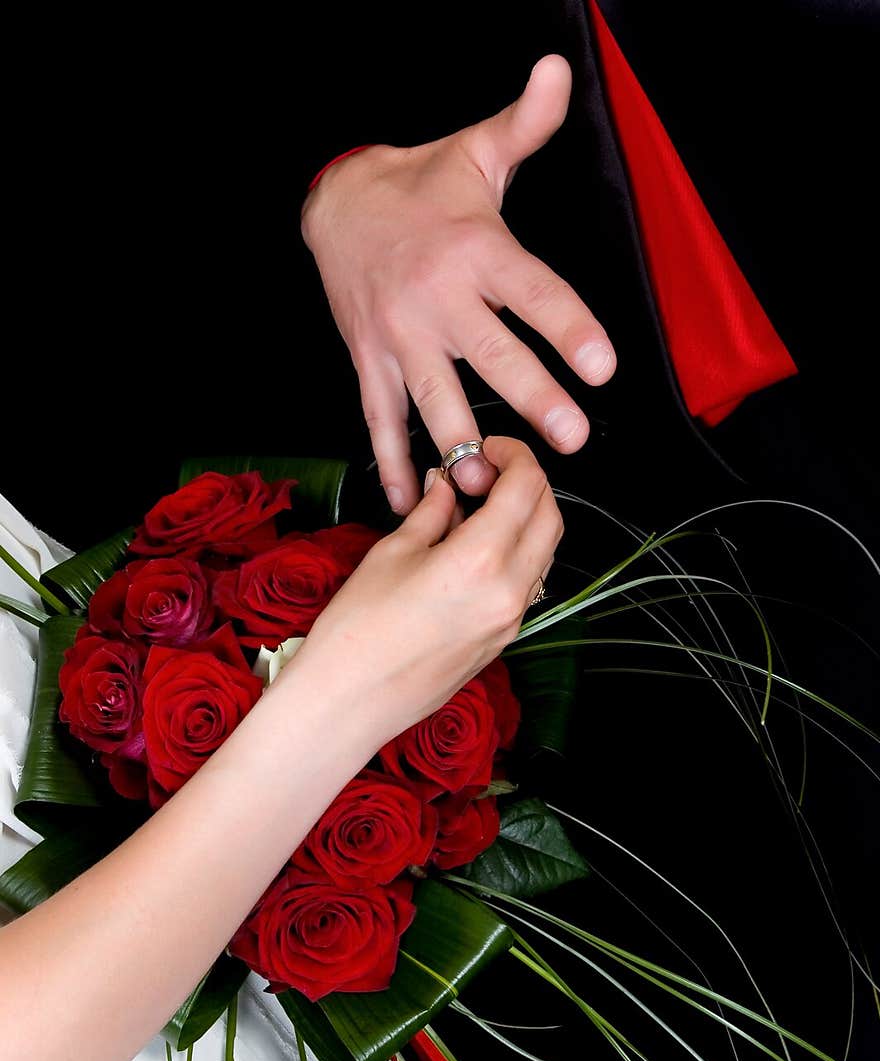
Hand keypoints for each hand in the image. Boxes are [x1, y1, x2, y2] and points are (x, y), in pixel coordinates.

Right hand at [288, 437, 562, 744]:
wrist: (349, 702)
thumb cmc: (358, 631)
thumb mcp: (391, 553)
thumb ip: (432, 512)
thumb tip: (447, 484)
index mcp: (480, 560)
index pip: (526, 487)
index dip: (514, 456)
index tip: (488, 449)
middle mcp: (508, 591)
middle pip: (550, 517)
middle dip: (529, 484)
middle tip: (490, 472)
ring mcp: (511, 621)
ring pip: (545, 553)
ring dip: (526, 521)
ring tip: (479, 510)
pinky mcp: (503, 641)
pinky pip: (527, 585)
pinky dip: (516, 555)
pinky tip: (476, 549)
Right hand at [301, 55, 615, 514]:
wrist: (334, 205)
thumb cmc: (422, 186)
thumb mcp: (475, 151)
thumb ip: (525, 125)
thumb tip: (557, 72)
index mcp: (475, 248)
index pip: (532, 290)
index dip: (569, 326)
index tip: (603, 366)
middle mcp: (437, 298)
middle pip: (492, 354)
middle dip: (533, 397)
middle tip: (572, 439)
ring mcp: (398, 336)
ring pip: (435, 397)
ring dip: (461, 444)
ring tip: (488, 484)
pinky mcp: (369, 362)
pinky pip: (381, 420)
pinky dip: (394, 463)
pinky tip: (409, 503)